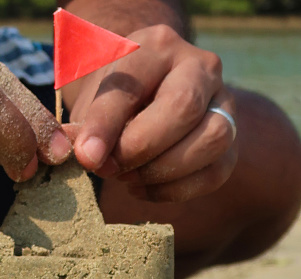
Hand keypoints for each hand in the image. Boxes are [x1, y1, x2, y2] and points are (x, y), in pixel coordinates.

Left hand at [63, 24, 236, 201]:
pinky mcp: (233, 139)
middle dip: (140, 148)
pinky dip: (175, 190)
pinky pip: (217, 171)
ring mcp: (224, 102)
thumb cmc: (115, 98)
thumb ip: (86, 126)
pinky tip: (143, 187)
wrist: (149, 95)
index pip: (132, 85)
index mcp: (156, 47)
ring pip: (211, 139)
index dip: (106, 125)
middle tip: (109, 168)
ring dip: (162, 170)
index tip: (87, 156)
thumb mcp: (92, 101)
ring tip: (127, 176)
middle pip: (182, 108)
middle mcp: (199, 67)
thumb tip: (87, 155)